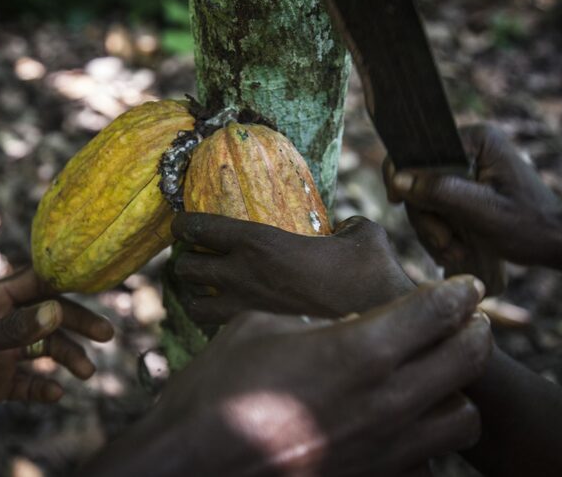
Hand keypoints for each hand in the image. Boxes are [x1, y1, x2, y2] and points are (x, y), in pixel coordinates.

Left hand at [0, 268, 113, 432]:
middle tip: (106, 336)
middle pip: (50, 317)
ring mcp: (1, 353)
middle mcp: (2, 323)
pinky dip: (45, 387)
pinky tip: (55, 394)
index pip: (38, 283)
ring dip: (67, 359)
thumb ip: (17, 328)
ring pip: (45, 350)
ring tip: (86, 374)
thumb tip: (58, 311)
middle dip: (78, 325)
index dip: (67, 281)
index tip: (99, 284)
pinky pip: (29, 382)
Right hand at [85, 276, 491, 476]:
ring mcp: (384, 447)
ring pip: (462, 417)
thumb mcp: (260, 328)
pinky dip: (427, 437)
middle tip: (468, 320)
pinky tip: (401, 424)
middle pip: (465, 359)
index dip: (457, 292)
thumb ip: (312, 323)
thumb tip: (335, 325)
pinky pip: (429, 459)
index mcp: (357, 349)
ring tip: (438, 376)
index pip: (434, 311)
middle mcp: (384, 399)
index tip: (465, 284)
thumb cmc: (217, 387)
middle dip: (475, 332)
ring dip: (457, 390)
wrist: (194, 462)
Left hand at [170, 212, 414, 322]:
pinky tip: (229, 316)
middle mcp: (243, 276)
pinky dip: (215, 321)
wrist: (381, 324)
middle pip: (186, 267)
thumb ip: (345, 225)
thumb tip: (342, 228)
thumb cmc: (372, 275)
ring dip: (193, 293)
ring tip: (202, 288)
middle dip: (186, 259)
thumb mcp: (362, 234)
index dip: (184, 224)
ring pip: (193, 304)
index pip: (201, 228)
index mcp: (260, 243)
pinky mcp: (257, 338)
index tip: (180, 224)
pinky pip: (217, 329)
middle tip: (196, 255)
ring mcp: (246, 311)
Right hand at [383, 124, 561, 270]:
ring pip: (423, 198)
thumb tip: (398, 180)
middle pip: (419, 178)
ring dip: (433, 229)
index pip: (420, 149)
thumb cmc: (529, 225)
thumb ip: (441, 192)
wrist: (556, 243)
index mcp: (476, 140)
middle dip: (426, 216)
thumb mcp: (483, 211)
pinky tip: (454, 249)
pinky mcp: (462, 189)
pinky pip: (433, 208)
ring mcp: (464, 169)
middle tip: (445, 244)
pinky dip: (439, 232)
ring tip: (455, 252)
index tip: (398, 203)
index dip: (401, 175)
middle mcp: (467, 148)